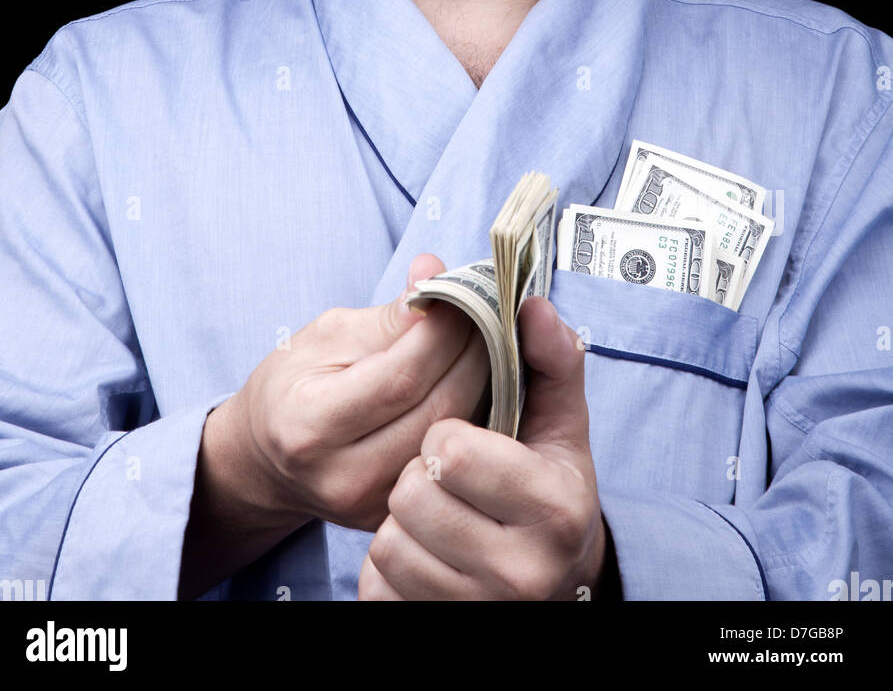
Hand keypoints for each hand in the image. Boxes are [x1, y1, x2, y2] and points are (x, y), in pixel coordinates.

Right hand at [224, 254, 490, 532]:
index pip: (402, 375)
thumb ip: (387, 315)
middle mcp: (343, 475)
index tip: (468, 295)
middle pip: (438, 409)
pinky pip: (449, 461)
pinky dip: (472, 419)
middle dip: (475, 355)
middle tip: (492, 316)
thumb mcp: (326, 336)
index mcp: (311, 424)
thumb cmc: (295, 385)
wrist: (268, 460)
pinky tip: (479, 387)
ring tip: (489, 346)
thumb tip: (434, 272)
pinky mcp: (397, 517)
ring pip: (451, 437)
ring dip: (484, 386)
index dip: (445, 332)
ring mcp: (373, 506)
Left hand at [358, 294, 607, 599]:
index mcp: (555, 507)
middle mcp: (524, 572)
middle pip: (411, 494)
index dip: (444, 433)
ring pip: (388, 541)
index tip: (459, 436)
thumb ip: (549, 359)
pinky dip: (387, 563)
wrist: (546, 582)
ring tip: (434, 509)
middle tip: (443, 474)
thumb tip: (530, 305)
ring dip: (400, 516)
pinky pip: (376, 586)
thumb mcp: (558, 424)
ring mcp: (480, 610)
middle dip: (417, 472)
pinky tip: (421, 550)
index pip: (453, 449)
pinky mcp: (436, 630)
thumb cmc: (544, 488)